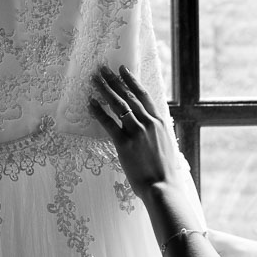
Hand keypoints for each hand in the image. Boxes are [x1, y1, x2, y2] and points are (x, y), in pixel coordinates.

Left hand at [90, 64, 183, 199]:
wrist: (163, 187)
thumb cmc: (165, 172)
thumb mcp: (166, 146)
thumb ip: (158, 133)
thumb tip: (152, 127)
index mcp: (159, 122)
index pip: (144, 95)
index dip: (132, 81)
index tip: (123, 69)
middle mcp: (148, 123)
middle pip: (128, 96)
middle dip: (114, 80)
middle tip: (102, 69)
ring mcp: (136, 132)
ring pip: (118, 105)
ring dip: (104, 90)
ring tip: (94, 79)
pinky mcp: (124, 144)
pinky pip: (108, 123)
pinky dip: (98, 112)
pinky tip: (90, 103)